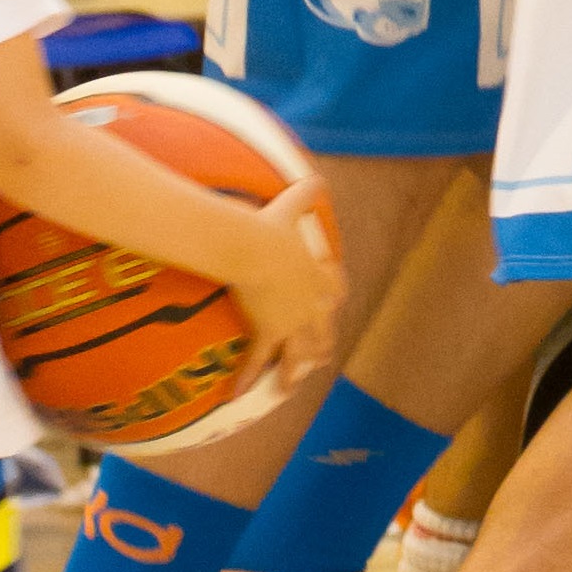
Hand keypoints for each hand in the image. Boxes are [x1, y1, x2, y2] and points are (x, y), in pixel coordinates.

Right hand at [228, 177, 344, 397]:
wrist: (253, 249)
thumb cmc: (271, 227)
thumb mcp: (293, 205)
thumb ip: (305, 192)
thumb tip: (316, 175)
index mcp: (316, 275)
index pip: (333, 289)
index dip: (333, 296)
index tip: (334, 301)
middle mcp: (310, 303)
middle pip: (322, 330)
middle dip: (321, 344)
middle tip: (321, 357)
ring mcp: (292, 321)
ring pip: (298, 353)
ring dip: (293, 372)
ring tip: (288, 387)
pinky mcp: (269, 332)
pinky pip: (257, 361)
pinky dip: (247, 379)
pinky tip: (237, 396)